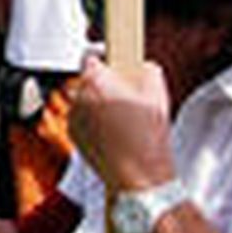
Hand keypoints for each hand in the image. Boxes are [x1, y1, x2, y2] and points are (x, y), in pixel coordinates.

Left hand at [68, 57, 175, 191]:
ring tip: (124, 119)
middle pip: (88, 81)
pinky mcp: (75, 137)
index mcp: (95, 81)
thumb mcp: (157, 90)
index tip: (112, 62)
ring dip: (98, 104)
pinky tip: (116, 133)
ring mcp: (74, 119)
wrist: (139, 176)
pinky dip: (95, 123)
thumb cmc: (147, 136)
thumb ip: (146, 68)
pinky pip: (83, 120)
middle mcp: (78, 98)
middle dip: (104, 85)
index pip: (89, 56)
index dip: (103, 58)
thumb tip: (141, 65)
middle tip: (125, 95)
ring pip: (85, 101)